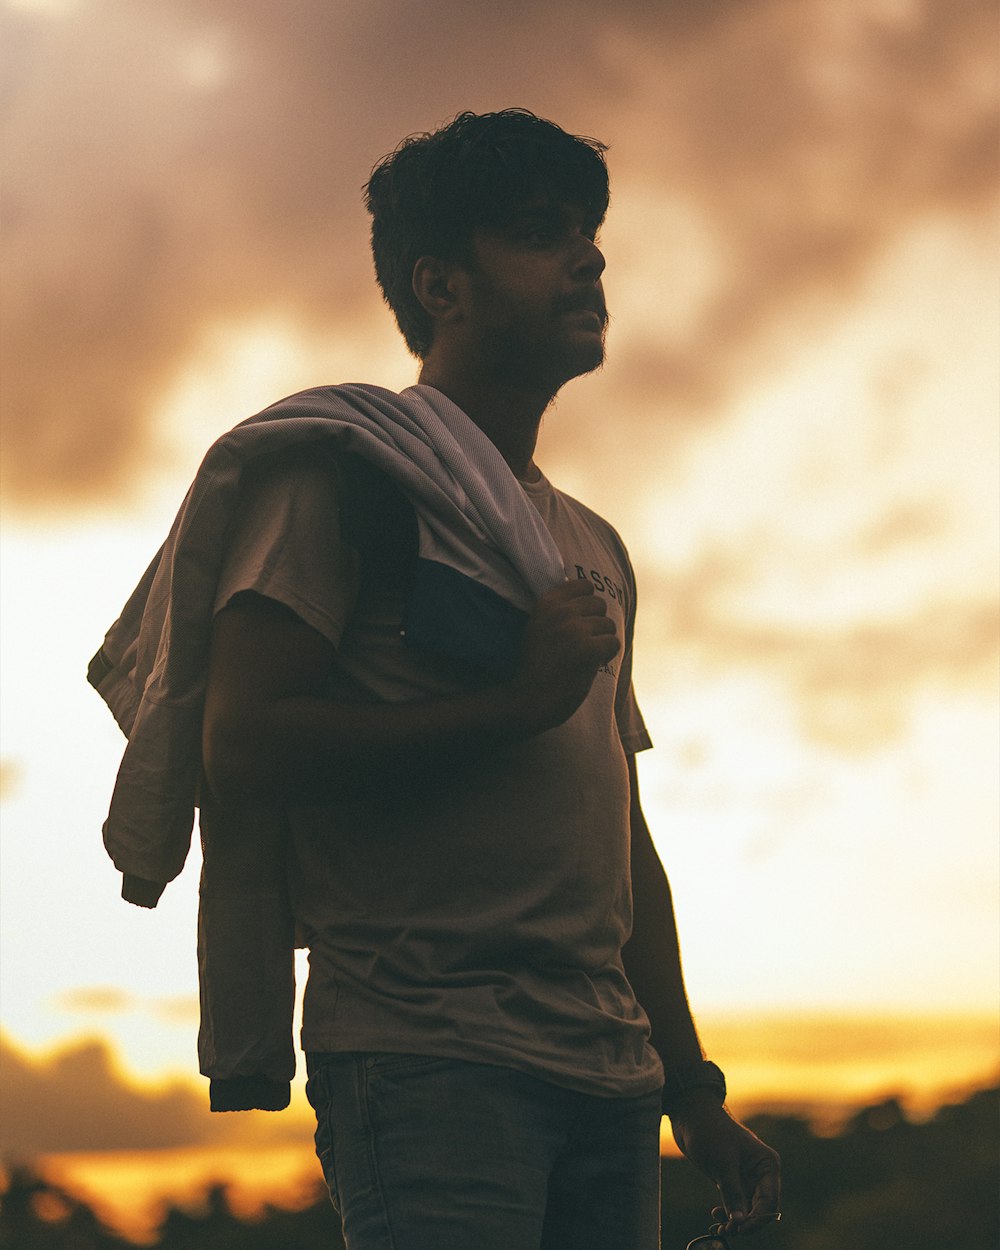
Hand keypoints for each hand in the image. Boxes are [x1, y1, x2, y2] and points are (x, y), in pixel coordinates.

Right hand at [505, 579, 619, 730]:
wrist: (530, 698)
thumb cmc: (535, 666)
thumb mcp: (537, 627)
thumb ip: (557, 610)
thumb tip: (587, 594)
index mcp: (546, 603)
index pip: (584, 585)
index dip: (587, 604)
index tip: (579, 621)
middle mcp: (561, 612)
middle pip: (600, 605)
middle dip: (596, 625)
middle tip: (580, 645)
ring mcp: (575, 630)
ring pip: (609, 625)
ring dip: (601, 642)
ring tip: (582, 657)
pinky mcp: (588, 649)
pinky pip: (614, 643)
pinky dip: (606, 656)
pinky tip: (589, 666)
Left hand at [670, 1095, 780, 1234]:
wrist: (690, 1114)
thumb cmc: (710, 1131)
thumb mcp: (722, 1163)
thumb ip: (732, 1193)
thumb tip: (739, 1222)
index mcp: (767, 1164)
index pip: (769, 1201)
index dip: (756, 1219)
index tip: (739, 1229)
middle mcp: (761, 1173)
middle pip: (760, 1208)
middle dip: (745, 1222)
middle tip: (726, 1231)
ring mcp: (746, 1177)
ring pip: (748, 1209)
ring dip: (736, 1221)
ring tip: (720, 1228)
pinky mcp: (732, 1180)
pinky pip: (736, 1203)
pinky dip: (729, 1213)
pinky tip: (717, 1216)